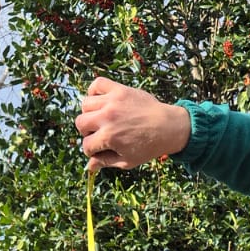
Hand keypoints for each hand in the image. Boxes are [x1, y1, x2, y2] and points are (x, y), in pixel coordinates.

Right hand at [75, 77, 190, 169]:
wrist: (169, 127)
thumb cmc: (149, 146)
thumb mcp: (127, 160)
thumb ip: (105, 162)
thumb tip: (89, 167)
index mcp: (109, 137)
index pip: (86, 145)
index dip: (92, 151)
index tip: (100, 149)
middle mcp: (107, 117)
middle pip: (80, 123)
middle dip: (87, 132)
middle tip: (100, 133)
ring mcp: (112, 101)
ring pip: (86, 104)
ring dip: (90, 113)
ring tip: (101, 118)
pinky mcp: (119, 90)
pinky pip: (97, 84)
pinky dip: (94, 91)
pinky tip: (101, 101)